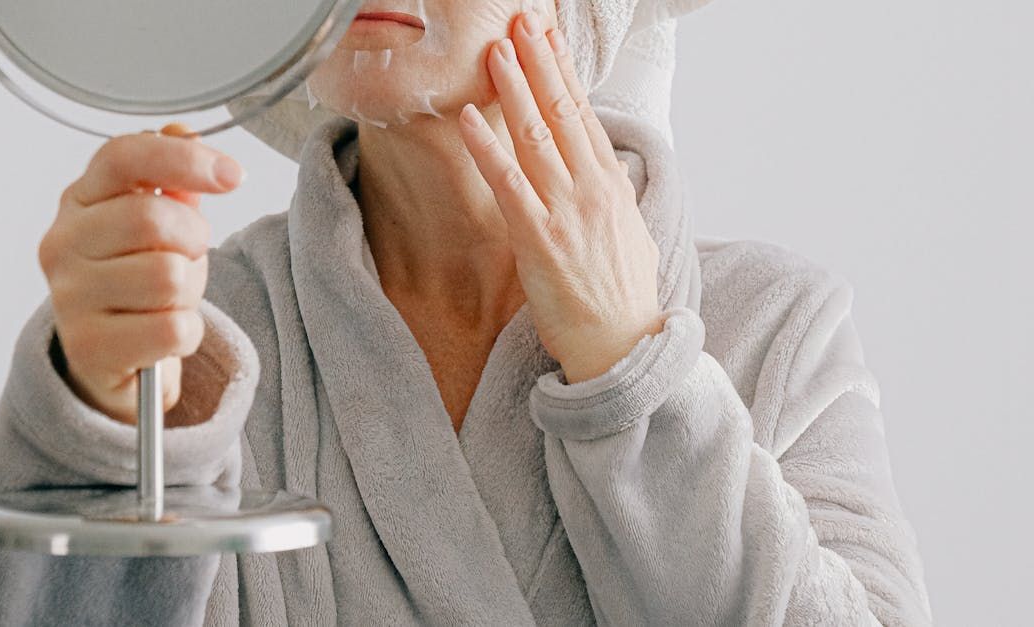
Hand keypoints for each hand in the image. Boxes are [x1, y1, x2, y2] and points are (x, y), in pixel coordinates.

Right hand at [38, 123, 242, 423]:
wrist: (110, 359)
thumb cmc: (137, 284)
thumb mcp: (157, 226)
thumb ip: (172, 181)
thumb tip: (183, 131)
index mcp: (79, 200)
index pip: (124, 157)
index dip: (184, 158)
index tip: (231, 174)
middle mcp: (63, 242)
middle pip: (153, 218)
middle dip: (194, 238)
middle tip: (190, 255)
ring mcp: (70, 296)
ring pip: (167, 277)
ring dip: (188, 292)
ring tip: (170, 299)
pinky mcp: (89, 348)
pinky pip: (171, 330)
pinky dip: (186, 334)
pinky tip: (165, 334)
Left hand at [458, 11, 665, 384]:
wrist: (624, 348)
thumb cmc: (624, 299)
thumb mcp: (632, 237)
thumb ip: (614, 201)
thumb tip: (605, 179)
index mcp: (612, 187)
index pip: (585, 117)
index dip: (563, 75)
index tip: (548, 42)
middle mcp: (593, 189)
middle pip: (563, 112)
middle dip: (539, 64)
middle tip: (520, 24)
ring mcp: (567, 212)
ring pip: (537, 137)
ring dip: (514, 89)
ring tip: (494, 51)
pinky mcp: (539, 238)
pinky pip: (508, 182)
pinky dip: (487, 147)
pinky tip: (468, 118)